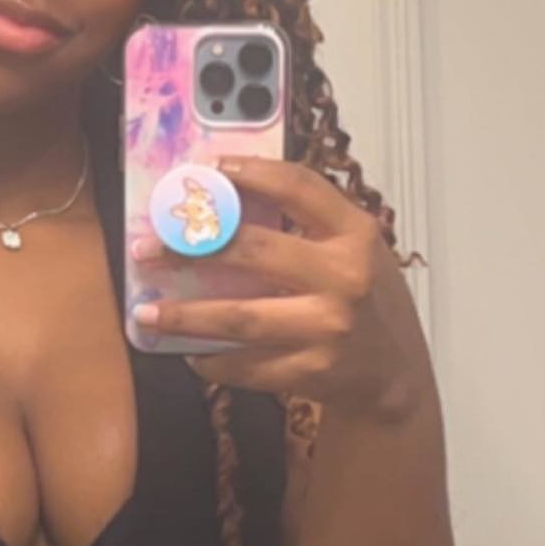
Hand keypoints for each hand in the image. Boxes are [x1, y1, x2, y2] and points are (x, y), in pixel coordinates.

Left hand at [130, 156, 434, 423]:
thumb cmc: (368, 303)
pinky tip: (188, 352)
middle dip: (193, 248)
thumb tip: (227, 202)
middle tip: (148, 247)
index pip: (299, 188)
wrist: (397, 376)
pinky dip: (210, 359)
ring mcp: (327, 329)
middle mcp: (344, 278)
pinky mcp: (311, 372)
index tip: (209, 169)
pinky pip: (245, 365)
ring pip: (240, 317)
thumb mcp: (357, 251)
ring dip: (186, 315)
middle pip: (255, 251)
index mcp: (356, 235)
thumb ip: (310, 226)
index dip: (251, 173)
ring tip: (147, 311)